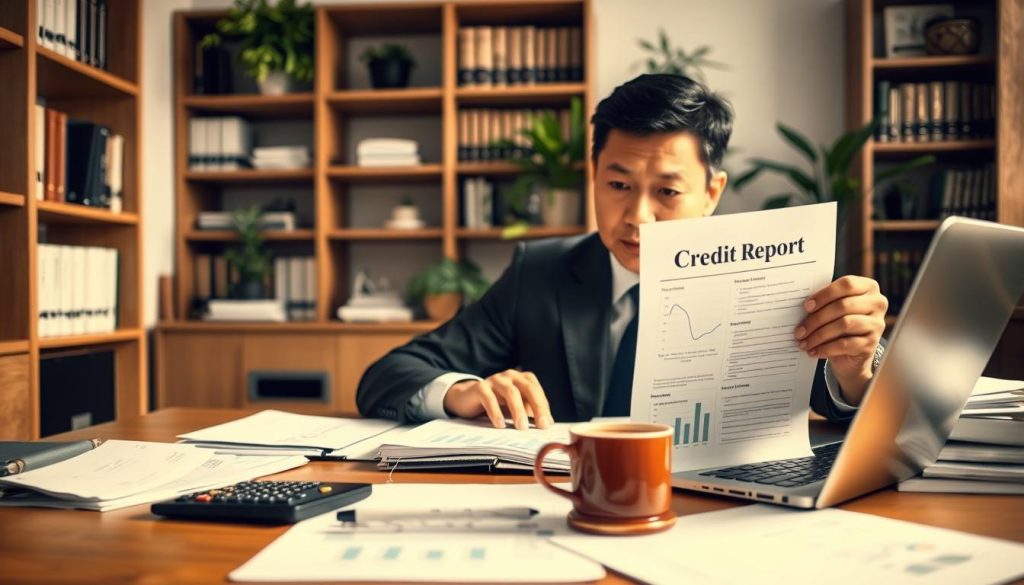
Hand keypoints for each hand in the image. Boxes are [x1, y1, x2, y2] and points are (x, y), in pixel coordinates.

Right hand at [443, 369, 553, 429]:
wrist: (467, 398)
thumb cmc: (497, 404)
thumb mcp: (515, 407)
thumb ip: (530, 412)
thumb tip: (548, 423)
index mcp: (522, 378)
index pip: (536, 391)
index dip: (543, 406)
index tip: (547, 424)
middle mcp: (510, 376)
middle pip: (528, 388)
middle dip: (537, 407)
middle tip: (541, 425)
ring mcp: (495, 380)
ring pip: (510, 392)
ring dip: (518, 410)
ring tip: (522, 427)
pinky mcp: (480, 387)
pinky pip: (490, 398)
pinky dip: (496, 412)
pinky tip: (500, 425)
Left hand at [795, 275, 887, 405]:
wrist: (851, 353)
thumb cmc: (838, 323)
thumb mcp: (833, 309)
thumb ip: (825, 301)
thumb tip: (803, 305)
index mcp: (869, 287)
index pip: (847, 284)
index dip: (824, 294)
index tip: (806, 306)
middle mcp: (878, 303)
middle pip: (843, 306)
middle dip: (816, 319)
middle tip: (799, 330)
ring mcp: (877, 324)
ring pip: (844, 324)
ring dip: (818, 335)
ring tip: (803, 342)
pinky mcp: (872, 344)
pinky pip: (845, 344)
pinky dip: (825, 348)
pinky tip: (813, 351)